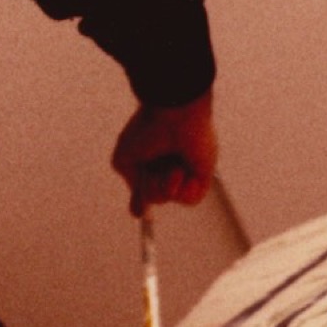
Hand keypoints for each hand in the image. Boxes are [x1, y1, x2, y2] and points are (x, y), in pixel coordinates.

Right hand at [111, 91, 216, 215]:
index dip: (140, 200)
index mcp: (151, 158)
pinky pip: (191, 199)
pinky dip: (184, 190)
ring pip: (170, 198)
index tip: (138, 212)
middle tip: (151, 171)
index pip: (146, 186)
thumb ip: (128, 180)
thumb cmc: (147, 129)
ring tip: (171, 165)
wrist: (173, 114)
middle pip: (155, 197)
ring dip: (165, 186)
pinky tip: (182, 172)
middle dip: (150, 189)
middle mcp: (168, 165)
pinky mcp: (203, 174)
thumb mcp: (124, 158)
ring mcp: (186, 170)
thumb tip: (138, 199)